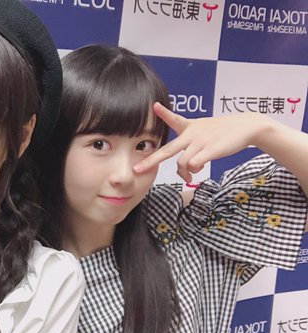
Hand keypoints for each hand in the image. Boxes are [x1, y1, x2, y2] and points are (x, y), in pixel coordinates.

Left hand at [134, 103, 268, 182]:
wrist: (247, 126)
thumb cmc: (221, 131)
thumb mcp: (203, 128)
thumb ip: (189, 144)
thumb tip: (186, 168)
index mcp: (189, 127)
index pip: (174, 119)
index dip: (163, 114)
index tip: (154, 106)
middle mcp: (192, 134)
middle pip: (168, 150)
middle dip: (151, 161)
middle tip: (137, 170)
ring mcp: (202, 142)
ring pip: (182, 163)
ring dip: (184, 173)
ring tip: (189, 175)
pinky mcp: (212, 149)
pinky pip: (196, 164)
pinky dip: (195, 170)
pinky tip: (200, 169)